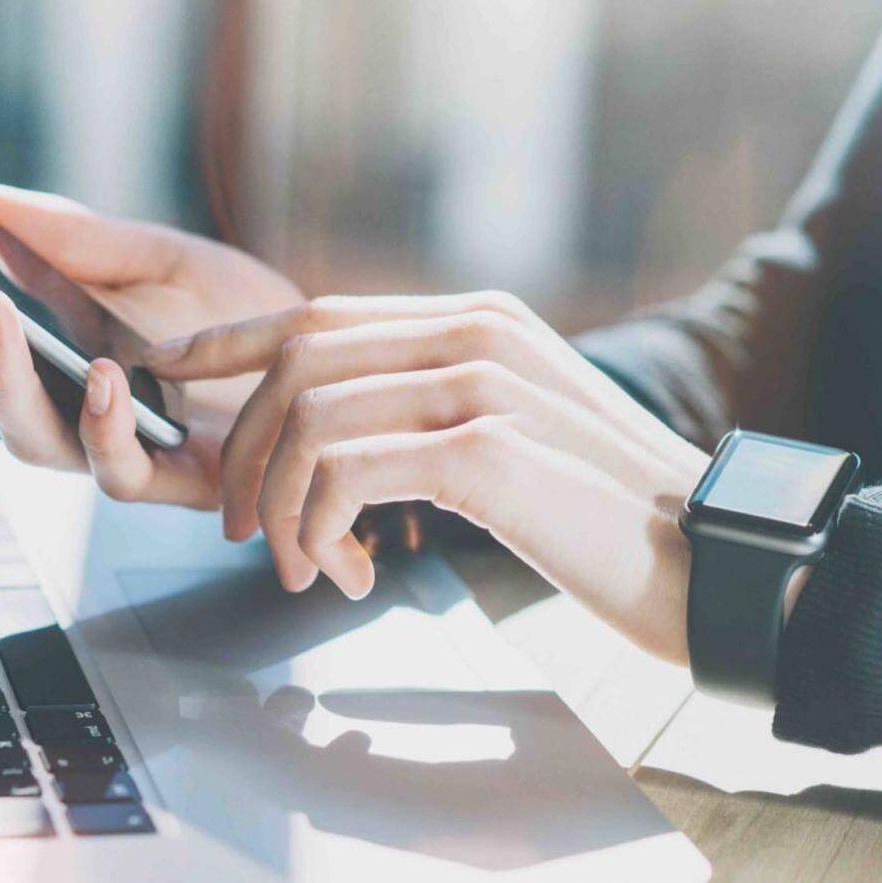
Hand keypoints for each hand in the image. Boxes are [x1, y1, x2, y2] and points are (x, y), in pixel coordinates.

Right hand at [0, 176, 303, 506]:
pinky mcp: (179, 483)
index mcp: (52, 343)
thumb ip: (75, 237)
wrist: (338, 365)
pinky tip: (102, 376)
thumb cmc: (244, 314)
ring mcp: (117, 447)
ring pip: (29, 435)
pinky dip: (103, 425)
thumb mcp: (159, 255)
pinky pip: (120, 471)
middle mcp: (69, 403)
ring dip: (0, 373)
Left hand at [143, 292, 708, 661]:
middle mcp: (477, 332)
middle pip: (298, 359)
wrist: (711, 562)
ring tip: (301, 567)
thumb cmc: (613, 519)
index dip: (231, 342)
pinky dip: (317, 526)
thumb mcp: (523, 436)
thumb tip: (354, 434)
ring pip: (310, 416)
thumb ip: (444, 410)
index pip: (322, 314)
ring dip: (279, 503)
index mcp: (480, 322)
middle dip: (244, 447)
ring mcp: (482, 383)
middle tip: (243, 528)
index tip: (170, 373)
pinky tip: (339, 568)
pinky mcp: (485, 448)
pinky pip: (346, 471)